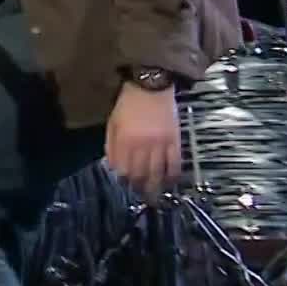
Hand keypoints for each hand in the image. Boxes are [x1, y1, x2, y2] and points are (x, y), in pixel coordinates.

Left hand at [106, 82, 180, 199]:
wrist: (151, 87)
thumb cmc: (127, 104)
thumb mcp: (112, 123)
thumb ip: (111, 146)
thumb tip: (112, 166)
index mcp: (124, 141)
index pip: (123, 169)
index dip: (123, 182)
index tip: (125, 189)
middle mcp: (142, 145)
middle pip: (141, 174)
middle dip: (139, 188)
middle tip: (141, 197)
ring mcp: (160, 144)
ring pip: (158, 172)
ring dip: (155, 186)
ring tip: (154, 196)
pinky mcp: (175, 141)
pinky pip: (175, 163)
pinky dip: (173, 175)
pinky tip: (171, 182)